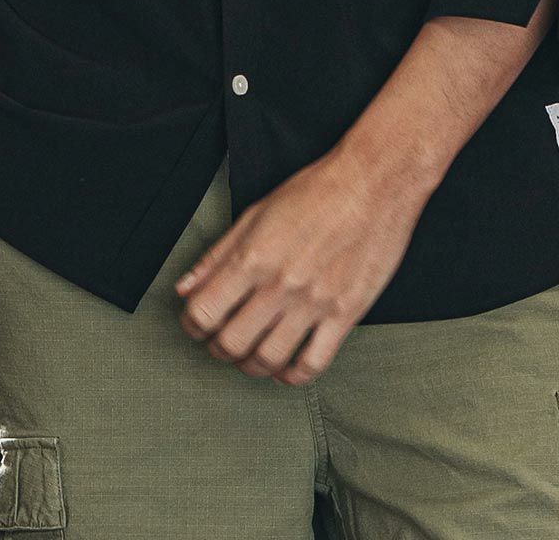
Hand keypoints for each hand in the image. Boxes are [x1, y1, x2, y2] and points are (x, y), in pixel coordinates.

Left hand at [172, 149, 426, 384]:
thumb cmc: (317, 190)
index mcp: (254, 256)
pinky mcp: (346, 313)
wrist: (374, 182)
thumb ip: (217, 254)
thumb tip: (184, 287)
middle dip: (217, 348)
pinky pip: (313, 363)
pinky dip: (292, 375)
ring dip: (250, 365)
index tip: (196, 323)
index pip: (204, 311)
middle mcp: (281, 284)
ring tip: (250, 354)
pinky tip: (286, 367)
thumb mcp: (257, 212)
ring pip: (268, 359)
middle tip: (220, 340)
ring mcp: (315, 302)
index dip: (191, 324)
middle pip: (231, 343)